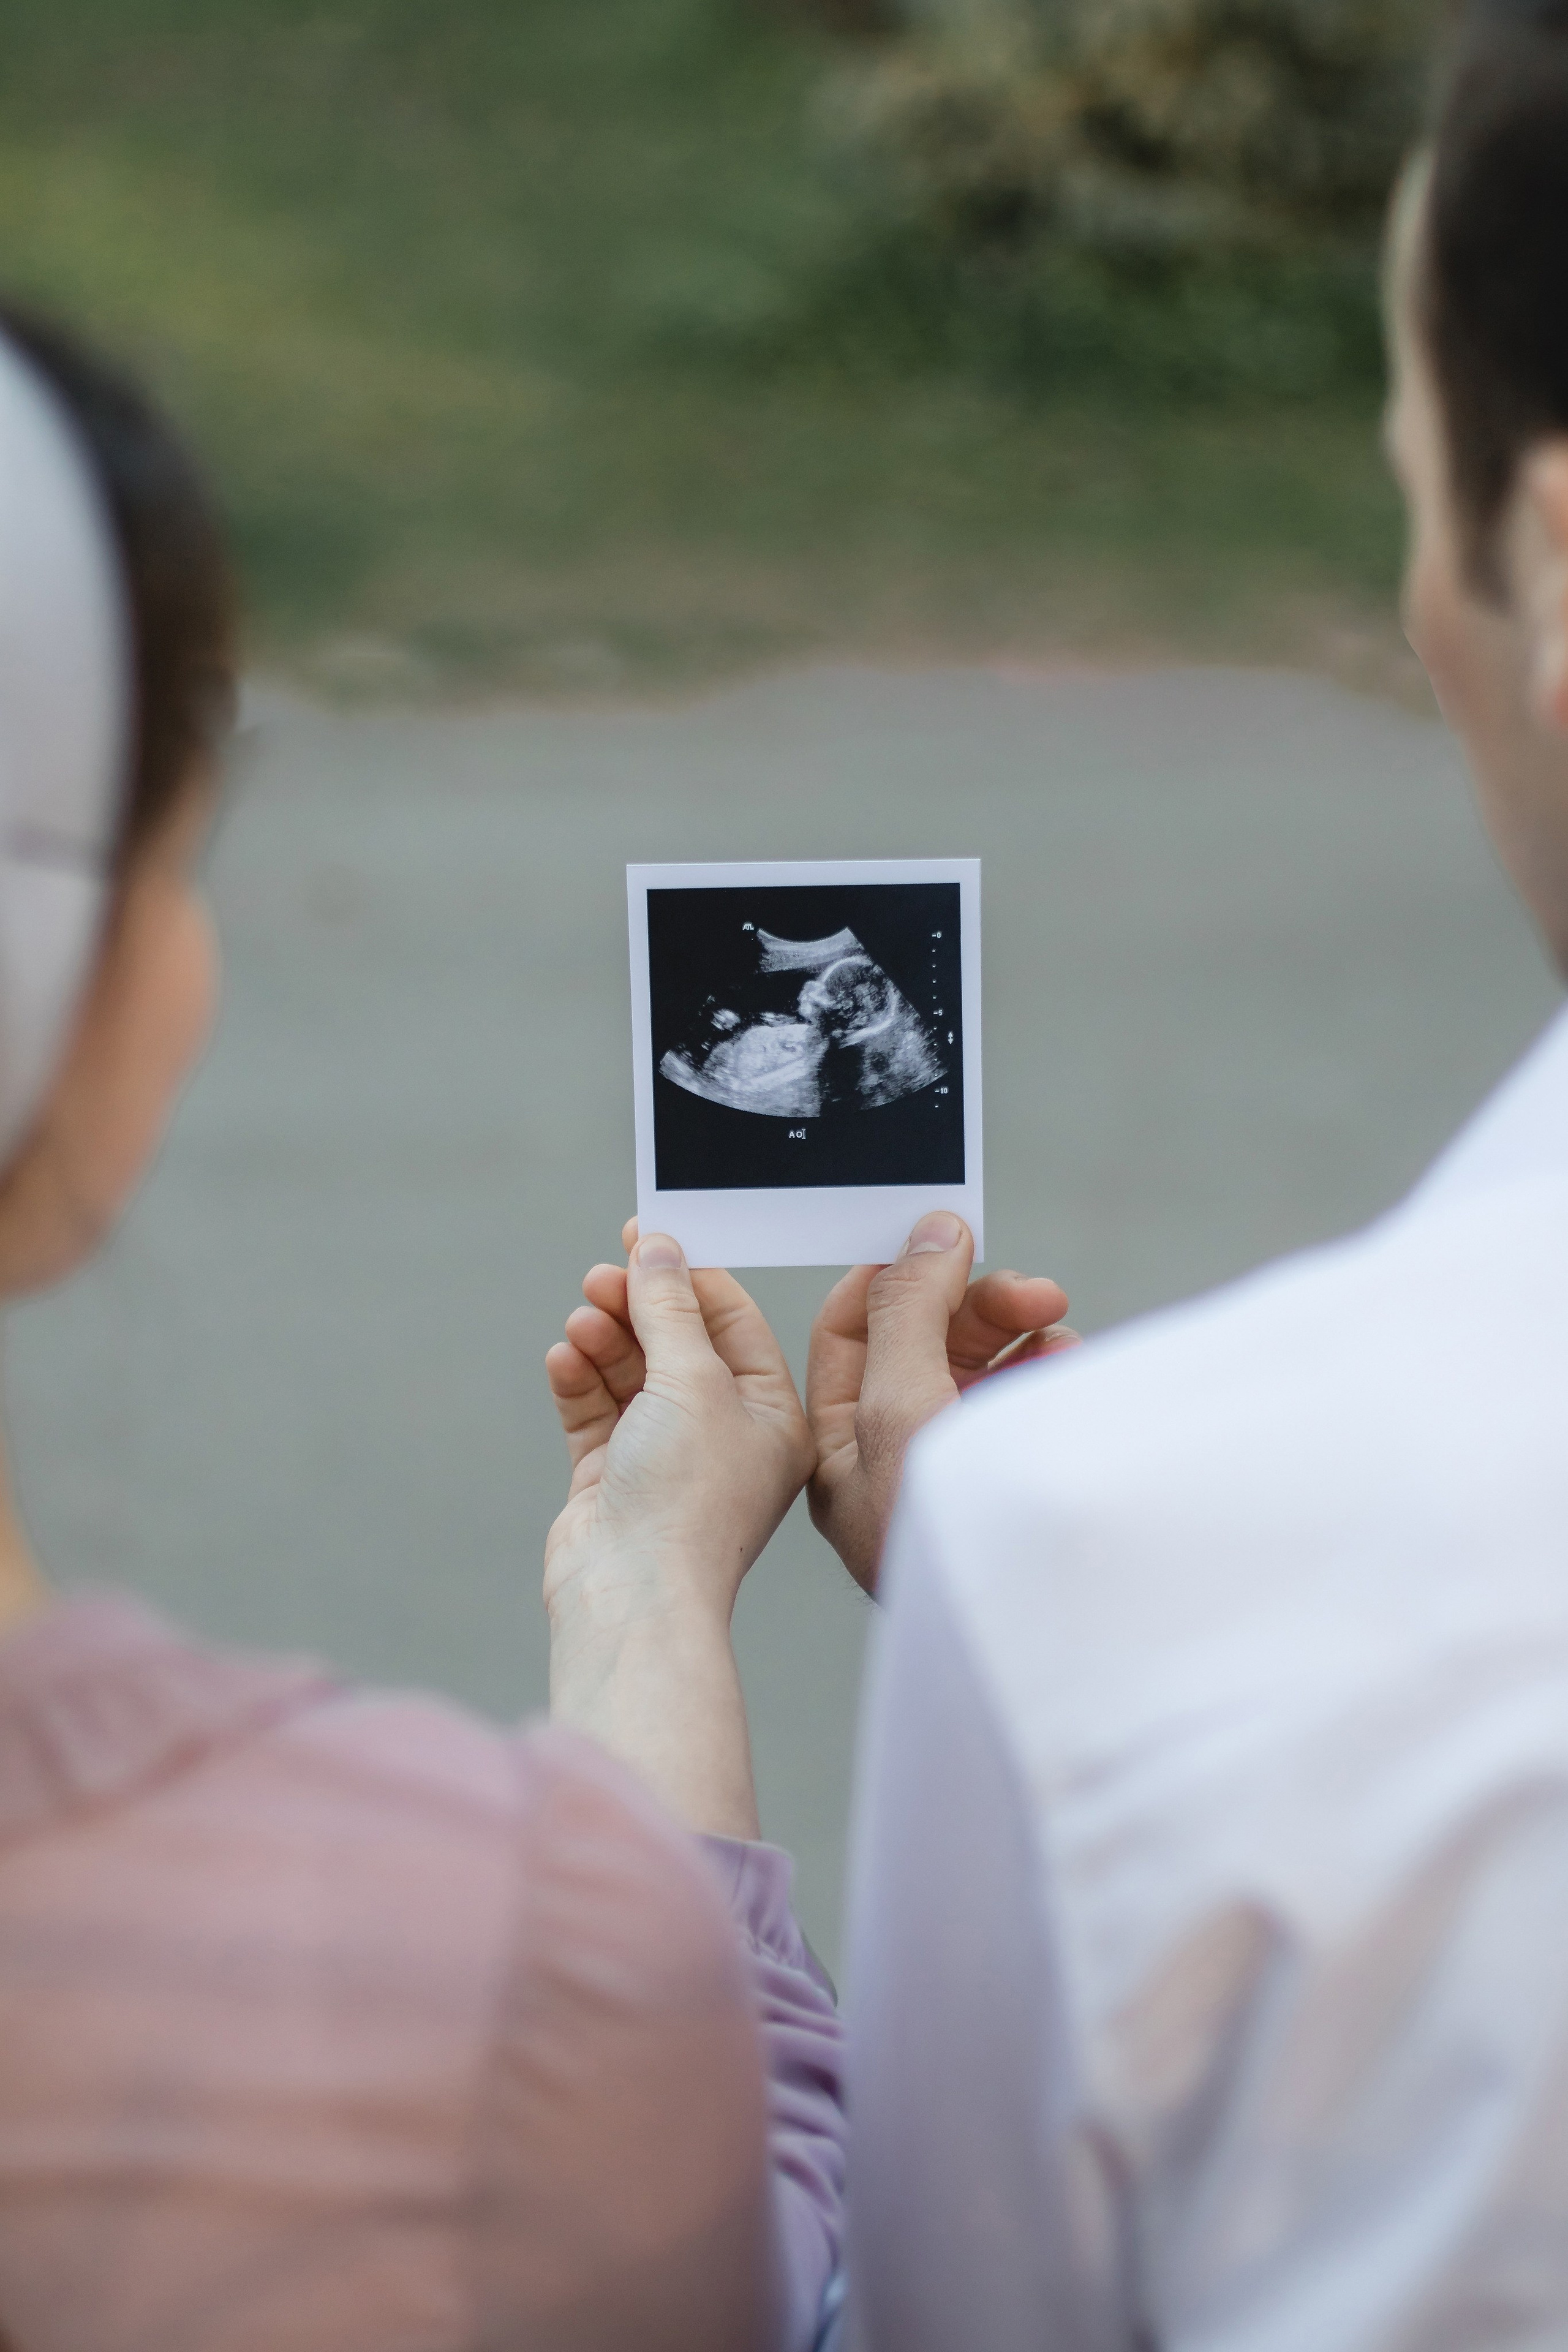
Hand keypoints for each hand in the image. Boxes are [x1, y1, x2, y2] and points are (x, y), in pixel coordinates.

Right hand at [543, 1221, 812, 1836]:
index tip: (646, 1237)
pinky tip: (565, 1358)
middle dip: (639, 1305)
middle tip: (602, 1274)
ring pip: (631, 1375)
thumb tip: (656, 1249)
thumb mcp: (692, 1381)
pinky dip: (580, 1381)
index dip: (689, 1275)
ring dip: (606, 1340)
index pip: (733, 1323)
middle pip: (677, 1344)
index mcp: (773, 1418)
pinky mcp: (613, 1481)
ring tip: (582, 1320)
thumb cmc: (687, 1498)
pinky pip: (596, 1413)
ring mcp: (665, 1460)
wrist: (632, 1597)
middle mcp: (723, 1437)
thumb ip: (670, 1309)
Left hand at [807, 1211, 1077, 1594]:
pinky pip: (1024, 1403)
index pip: (848, 1337)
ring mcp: (960, 1470)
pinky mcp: (1015, 1479)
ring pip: (980, 1368)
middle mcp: (893, 1460)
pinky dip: (1046, 1370)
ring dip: (1018, 1332)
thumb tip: (929, 1235)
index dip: (888, 1279)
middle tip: (1033, 1290)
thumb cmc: (945, 1537)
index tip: (939, 1240)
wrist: (1031, 1626)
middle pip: (923, 1342)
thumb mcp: (902, 1405)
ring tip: (1055, 1325)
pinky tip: (1067, 1360)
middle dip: (974, 1305)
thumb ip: (911, 1313)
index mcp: (839, 1452)